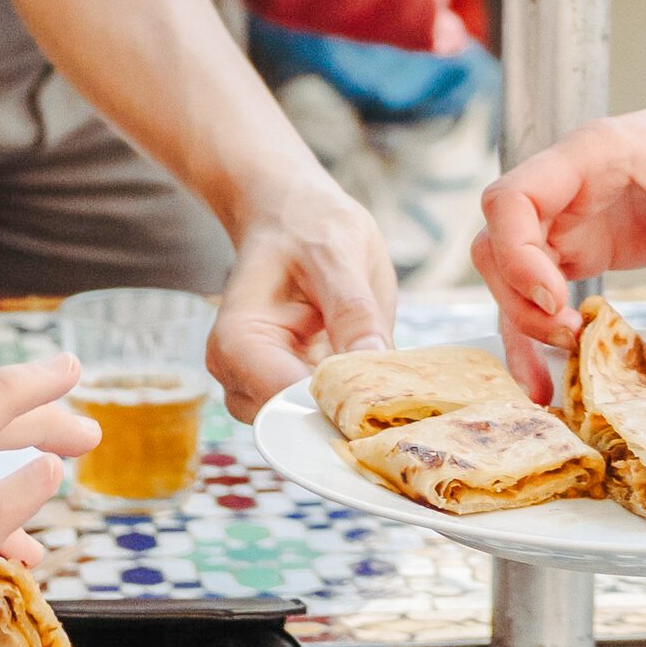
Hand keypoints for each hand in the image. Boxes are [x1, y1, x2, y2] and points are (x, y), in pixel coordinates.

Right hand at [207, 196, 397, 421]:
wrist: (292, 218)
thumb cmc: (307, 226)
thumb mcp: (338, 254)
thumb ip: (354, 310)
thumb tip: (376, 363)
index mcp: (239, 340)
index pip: (282, 399)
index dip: (336, 409)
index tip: (389, 407)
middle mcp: (240, 376)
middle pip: (297, 424)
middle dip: (350, 418)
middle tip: (406, 403)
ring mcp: (263, 390)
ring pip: (315, 428)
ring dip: (357, 415)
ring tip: (398, 387)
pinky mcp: (294, 392)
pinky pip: (327, 415)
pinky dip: (358, 406)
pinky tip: (387, 386)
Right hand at [473, 78, 645, 398]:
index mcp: (592, 155)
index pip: (512, 198)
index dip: (516, 254)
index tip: (556, 300)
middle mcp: (567, 187)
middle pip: (498, 243)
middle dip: (519, 300)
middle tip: (572, 339)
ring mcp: (571, 220)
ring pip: (510, 275)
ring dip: (522, 325)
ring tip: (552, 382)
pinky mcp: (586, 250)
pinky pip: (542, 294)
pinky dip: (540, 334)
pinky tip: (549, 380)